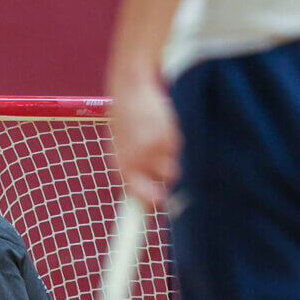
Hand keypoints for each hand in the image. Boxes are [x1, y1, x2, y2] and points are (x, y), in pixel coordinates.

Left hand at [110, 77, 180, 207]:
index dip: (151, 209)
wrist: (131, 88)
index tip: (159, 212)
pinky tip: (163, 127)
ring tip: (158, 140)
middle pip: (161, 192)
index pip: (138, 200)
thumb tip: (150, 199)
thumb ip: (131, 171)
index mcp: (121, 168)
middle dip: (164, 186)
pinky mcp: (168, 140)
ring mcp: (153, 154)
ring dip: (169, 160)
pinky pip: (178, 152)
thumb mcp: (121, 146)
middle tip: (159, 168)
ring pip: (172, 173)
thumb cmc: (127, 119)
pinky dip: (174, 143)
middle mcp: (136, 165)